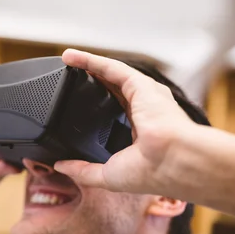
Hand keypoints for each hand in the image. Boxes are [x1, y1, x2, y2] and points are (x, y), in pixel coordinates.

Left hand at [54, 49, 197, 194]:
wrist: (173, 161)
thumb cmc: (152, 172)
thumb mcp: (108, 176)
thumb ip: (83, 171)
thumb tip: (61, 167)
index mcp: (140, 134)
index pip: (114, 116)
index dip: (95, 110)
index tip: (74, 108)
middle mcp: (144, 111)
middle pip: (111, 91)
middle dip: (90, 83)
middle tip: (66, 79)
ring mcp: (144, 96)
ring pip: (110, 75)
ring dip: (87, 66)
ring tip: (66, 59)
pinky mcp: (140, 84)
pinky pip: (111, 67)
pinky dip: (90, 60)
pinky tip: (71, 57)